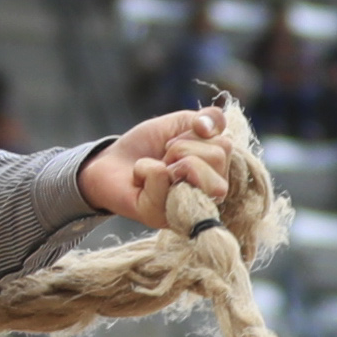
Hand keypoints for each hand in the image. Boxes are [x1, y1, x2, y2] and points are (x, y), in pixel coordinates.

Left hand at [80, 107, 241, 226]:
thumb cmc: (148, 147)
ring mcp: (186, 209)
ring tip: (157, 167)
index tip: (179, 142)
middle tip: (166, 156)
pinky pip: (161, 176)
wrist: (110, 162)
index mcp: (217, 174)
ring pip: (194, 166)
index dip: (198, 133)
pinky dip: (145, 168)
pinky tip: (141, 179)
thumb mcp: (183, 124)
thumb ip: (210, 119)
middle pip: (218, 155)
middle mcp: (208, 196)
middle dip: (183, 145)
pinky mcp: (159, 217)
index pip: (226, 144)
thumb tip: (207, 127)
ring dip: (168, 156)